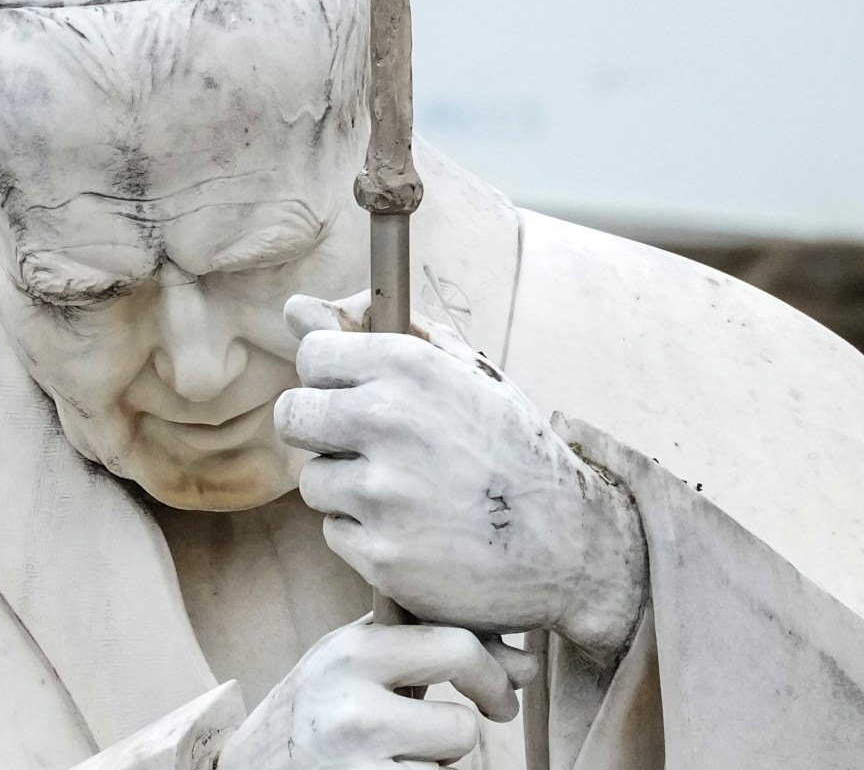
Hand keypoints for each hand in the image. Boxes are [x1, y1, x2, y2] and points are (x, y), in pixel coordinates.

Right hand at [217, 619, 531, 769]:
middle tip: (491, 720)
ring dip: (436, 767)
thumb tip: (519, 655)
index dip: (496, 672)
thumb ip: (408, 636)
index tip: (508, 686)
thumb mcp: (345, 657)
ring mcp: (354, 763)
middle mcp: (349, 708)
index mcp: (350, 653)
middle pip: (462, 726)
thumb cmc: (314, 709)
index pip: (456, 646)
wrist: (247, 768)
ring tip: (394, 754)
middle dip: (470, 729)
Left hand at [275, 296, 646, 659]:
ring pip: (313, 480)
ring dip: (346, 487)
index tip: (354, 391)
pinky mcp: (380, 556)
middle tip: (364, 443)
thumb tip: (295, 307)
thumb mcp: (469, 373)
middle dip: (321, 427)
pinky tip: (413, 531)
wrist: (571, 546)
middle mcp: (388, 423)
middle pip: (292, 415)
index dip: (332, 376)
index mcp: (409, 367)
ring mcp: (382, 494)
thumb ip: (382, 330)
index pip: (312, 354)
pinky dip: (364, 534)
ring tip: (405, 493)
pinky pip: (335, 532)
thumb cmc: (514, 450)